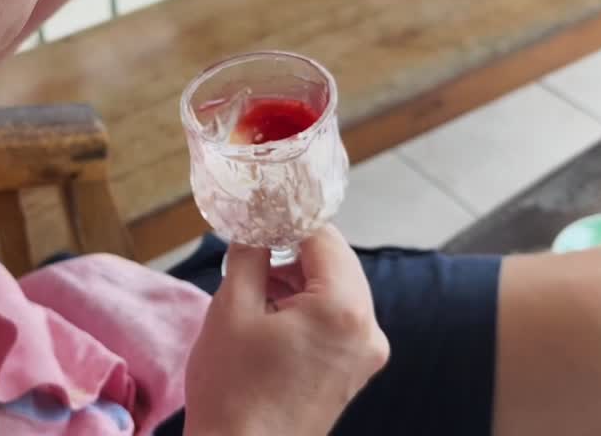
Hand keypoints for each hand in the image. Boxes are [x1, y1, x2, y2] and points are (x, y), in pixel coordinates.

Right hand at [183, 230, 389, 435]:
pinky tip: (270, 309)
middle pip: (336, 263)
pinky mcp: (354, 372)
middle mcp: (368, 330)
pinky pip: (337, 319)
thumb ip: (250, 255)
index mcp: (344, 308)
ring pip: (337, 290)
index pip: (323, 237)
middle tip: (252, 242)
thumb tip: (257, 226)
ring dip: (300, 277)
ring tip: (255, 279)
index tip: (258, 211)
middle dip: (295, 248)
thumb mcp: (231, 308)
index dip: (288, 218)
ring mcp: (366, 355)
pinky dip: (308, 305)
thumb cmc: (232, 388)